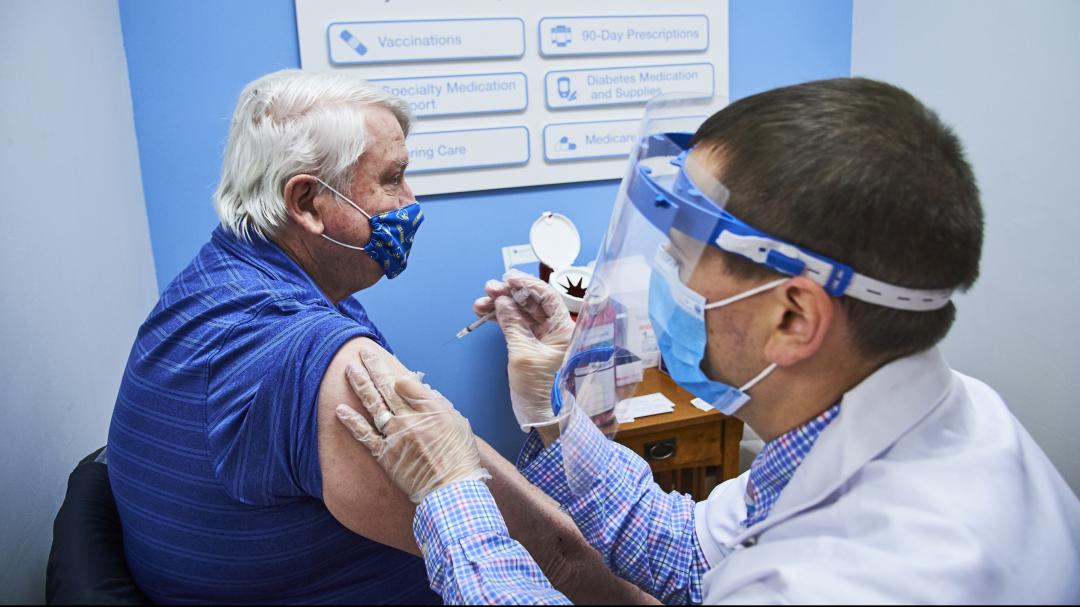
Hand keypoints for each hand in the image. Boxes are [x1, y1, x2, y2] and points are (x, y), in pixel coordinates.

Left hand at [335, 341, 488, 503]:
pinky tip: (340, 409)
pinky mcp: (385, 454)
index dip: (394, 372)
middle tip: (362, 351)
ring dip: (360, 384)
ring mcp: (395, 435)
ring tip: (349, 368)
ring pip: (373, 403)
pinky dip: (351, 421)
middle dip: (374, 366)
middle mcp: (409, 418)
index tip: (385, 364)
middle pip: (387, 386)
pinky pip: (364, 435)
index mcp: (430, 409)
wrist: (451, 489)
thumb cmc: (460, 458)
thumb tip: (424, 391)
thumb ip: (439, 405)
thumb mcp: (458, 424)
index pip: (407, 382)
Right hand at [473, 269, 574, 431]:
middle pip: (532, 302)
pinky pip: (516, 325)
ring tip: (481, 303)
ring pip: (521, 312)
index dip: (527, 284)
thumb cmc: (541, 389)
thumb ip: (512, 325)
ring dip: (501, 305)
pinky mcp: (531, 346)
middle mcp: (556, 330)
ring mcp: (543, 338)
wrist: (544, 417)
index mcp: (564, 329)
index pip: (547, 296)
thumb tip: (503, 302)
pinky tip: (486, 314)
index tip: (507, 278)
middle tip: (489, 289)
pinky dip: (501, 319)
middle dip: (509, 293)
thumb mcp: (523, 355)